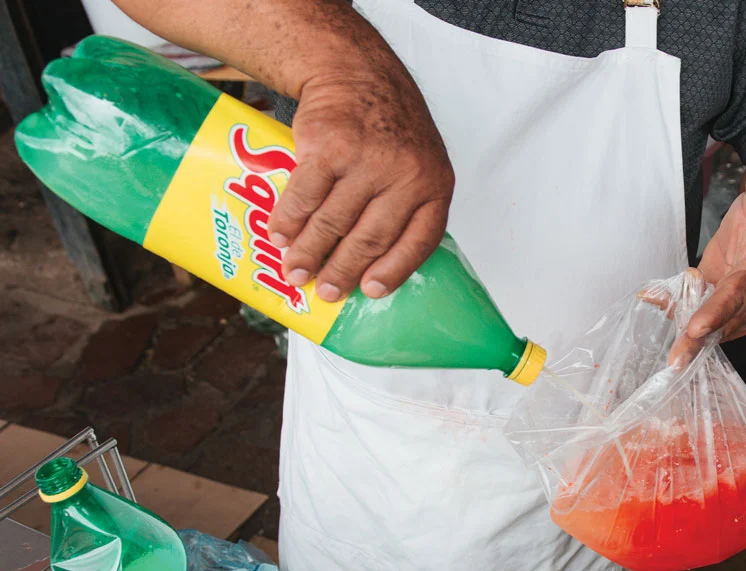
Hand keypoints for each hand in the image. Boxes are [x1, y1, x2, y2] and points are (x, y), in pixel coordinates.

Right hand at [268, 68, 453, 301]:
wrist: (356, 71)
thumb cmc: (388, 125)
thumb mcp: (419, 161)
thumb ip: (407, 205)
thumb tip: (377, 264)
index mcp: (434, 184)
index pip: (419, 241)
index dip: (393, 271)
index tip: (371, 292)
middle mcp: (406, 175)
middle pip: (369, 239)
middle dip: (341, 271)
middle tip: (325, 291)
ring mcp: (367, 161)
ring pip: (332, 223)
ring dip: (308, 253)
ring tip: (295, 270)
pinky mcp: (328, 148)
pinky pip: (304, 197)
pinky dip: (287, 221)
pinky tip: (279, 235)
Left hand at [668, 165, 745, 365]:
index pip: (735, 298)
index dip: (716, 314)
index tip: (695, 328)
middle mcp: (745, 300)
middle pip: (718, 325)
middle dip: (694, 343)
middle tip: (674, 360)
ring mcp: (729, 306)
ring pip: (702, 323)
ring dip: (678, 327)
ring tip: (656, 322)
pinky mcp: (713, 302)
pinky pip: (690, 311)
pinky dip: (670, 306)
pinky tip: (650, 296)